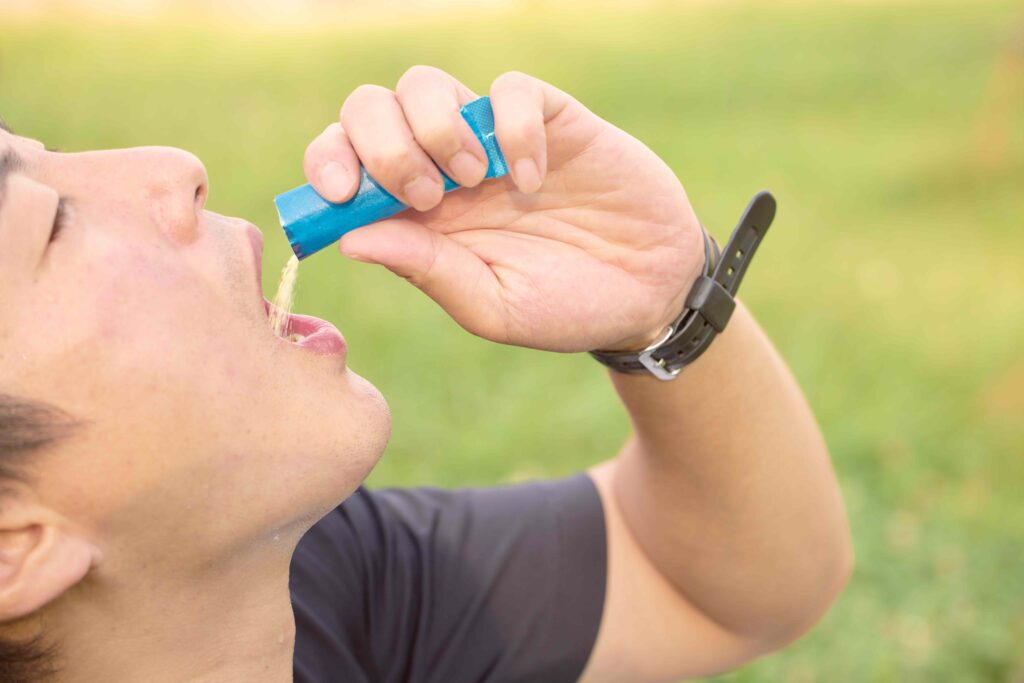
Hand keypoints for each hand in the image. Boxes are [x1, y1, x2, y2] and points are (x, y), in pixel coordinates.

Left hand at [303, 66, 704, 352]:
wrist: (650, 293)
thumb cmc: (565, 308)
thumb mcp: (492, 306)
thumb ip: (427, 271)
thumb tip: (350, 239)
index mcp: (416, 218)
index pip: (345, 165)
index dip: (328, 164)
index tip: (341, 193)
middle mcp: (443, 169)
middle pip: (371, 109)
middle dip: (382, 144)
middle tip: (426, 195)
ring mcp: (493, 140)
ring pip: (426, 85)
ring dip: (435, 127)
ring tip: (476, 180)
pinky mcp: (549, 120)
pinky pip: (510, 88)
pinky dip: (511, 124)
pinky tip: (532, 176)